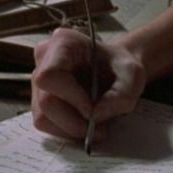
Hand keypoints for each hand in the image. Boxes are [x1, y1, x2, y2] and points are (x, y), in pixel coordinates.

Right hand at [31, 27, 145, 139]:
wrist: (116, 69)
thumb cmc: (122, 67)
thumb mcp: (134, 76)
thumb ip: (122, 95)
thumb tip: (94, 115)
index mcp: (64, 42)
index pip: (50, 76)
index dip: (71, 98)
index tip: (93, 109)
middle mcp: (44, 57)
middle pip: (46, 102)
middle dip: (74, 122)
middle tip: (99, 127)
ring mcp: (38, 80)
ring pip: (43, 117)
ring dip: (71, 129)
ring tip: (96, 125)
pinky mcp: (39, 98)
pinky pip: (46, 123)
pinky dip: (67, 130)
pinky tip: (84, 123)